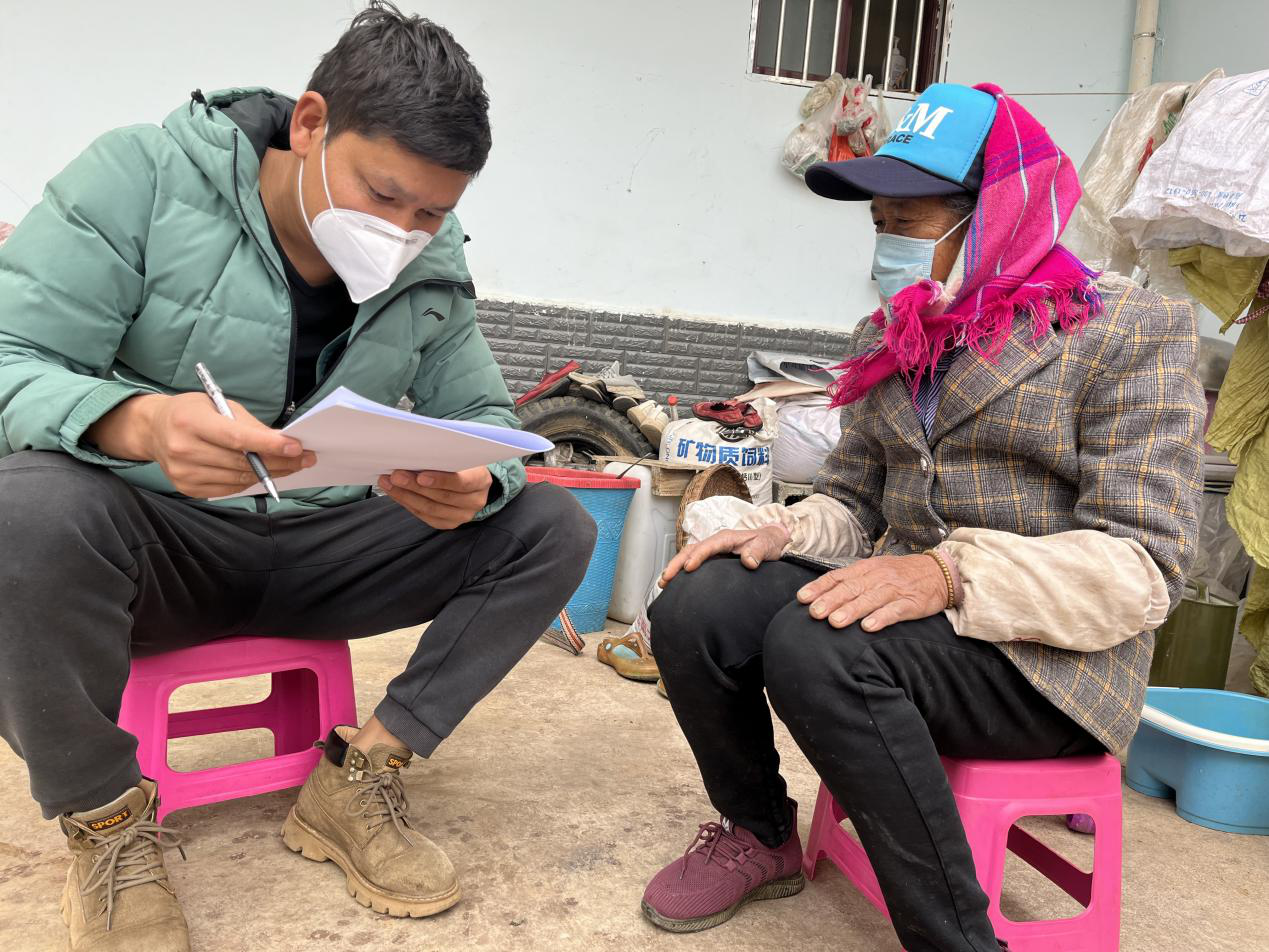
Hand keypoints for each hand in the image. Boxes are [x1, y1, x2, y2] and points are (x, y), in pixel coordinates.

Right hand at [87, 393, 314, 497]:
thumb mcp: (217, 405)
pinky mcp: (187, 488)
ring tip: (291, 465)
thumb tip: (283, 441)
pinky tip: (264, 472)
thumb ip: (248, 424)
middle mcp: (183, 449)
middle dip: (279, 461)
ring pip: (239, 478)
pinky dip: (250, 480)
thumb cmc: (191, 412)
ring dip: (270, 473)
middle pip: (241, 462)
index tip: (296, 447)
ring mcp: (183, 473)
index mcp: (190, 422)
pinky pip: (229, 488)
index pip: (236, 438)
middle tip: (305, 458)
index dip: (268, 445)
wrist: (153, 430)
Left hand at [378, 466, 492, 529]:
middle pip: (442, 497)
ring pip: (431, 509)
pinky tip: (396, 493)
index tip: (421, 476)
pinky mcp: (448, 523)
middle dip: (415, 486)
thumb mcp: (460, 456)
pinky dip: (408, 504)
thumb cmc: (462, 464)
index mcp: (481, 480)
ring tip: (389, 483)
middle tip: (396, 476)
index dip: (441, 480)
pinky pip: (425, 516)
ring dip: (406, 495)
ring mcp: (462, 515)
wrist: (470, 480)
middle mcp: (475, 501)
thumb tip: (414, 454)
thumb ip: (444, 456)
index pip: (462, 482)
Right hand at [659, 524, 791, 587]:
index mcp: (726, 538)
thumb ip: (758, 551)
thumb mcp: (766, 545)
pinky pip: (693, 562)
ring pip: (688, 556)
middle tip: (666, 579)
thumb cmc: (767, 542)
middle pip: (691, 550)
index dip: (697, 556)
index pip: (707, 546)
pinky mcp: (712, 559)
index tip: (688, 568)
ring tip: (663, 583)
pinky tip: (674, 583)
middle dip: (676, 563)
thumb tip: (749, 562)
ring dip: (675, 568)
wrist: (770, 541)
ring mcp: (712, 550)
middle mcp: (715, 542)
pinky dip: (681, 571)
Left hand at [796, 554, 947, 631]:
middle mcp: (878, 577)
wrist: (940, 572)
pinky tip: (869, 627)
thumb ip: (852, 581)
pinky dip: (882, 618)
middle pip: (851, 588)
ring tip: (835, 622)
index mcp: (866, 568)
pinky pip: (895, 611)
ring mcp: (895, 590)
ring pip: (870, 600)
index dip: (820, 587)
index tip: (802, 598)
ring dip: (851, 611)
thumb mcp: (875, 570)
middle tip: (814, 613)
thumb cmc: (901, 574)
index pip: (838, 576)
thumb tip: (823, 594)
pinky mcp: (912, 603)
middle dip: (831, 601)